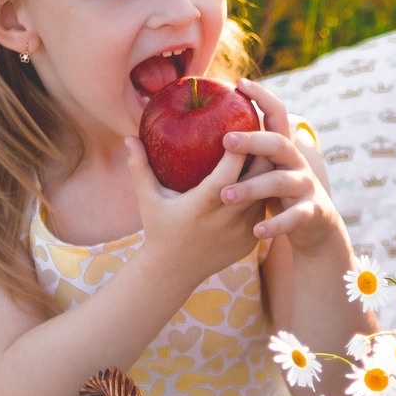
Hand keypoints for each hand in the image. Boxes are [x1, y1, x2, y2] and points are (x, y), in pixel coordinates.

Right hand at [123, 133, 263, 287]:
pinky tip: (262, 175)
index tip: (240, 122)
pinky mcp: (251, 241)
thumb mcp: (147, 200)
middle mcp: (227, 219)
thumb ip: (139, 168)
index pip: (229, 170)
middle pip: (257, 178)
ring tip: (265, 149)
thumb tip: (129, 137)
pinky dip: (264, 193)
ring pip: (266, 194)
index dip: (239, 146)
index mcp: (202, 205)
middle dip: (261, 153)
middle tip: (260, 129)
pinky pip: (264, 210)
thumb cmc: (158, 229)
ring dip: (266, 172)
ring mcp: (243, 232)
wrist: (174, 273)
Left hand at [218, 80, 346, 255]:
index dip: (262, 97)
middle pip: (278, 143)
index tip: (239, 83)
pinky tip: (257, 232)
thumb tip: (199, 129)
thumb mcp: (262, 170)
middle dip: (253, 140)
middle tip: (225, 140)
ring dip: (252, 187)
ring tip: (226, 195)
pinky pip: (294, 218)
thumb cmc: (276, 194)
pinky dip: (276, 224)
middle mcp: (296, 161)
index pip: (276, 113)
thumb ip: (242, 154)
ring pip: (280, 181)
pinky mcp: (311, 212)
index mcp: (282, 147)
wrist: (316, 227)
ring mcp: (306, 186)